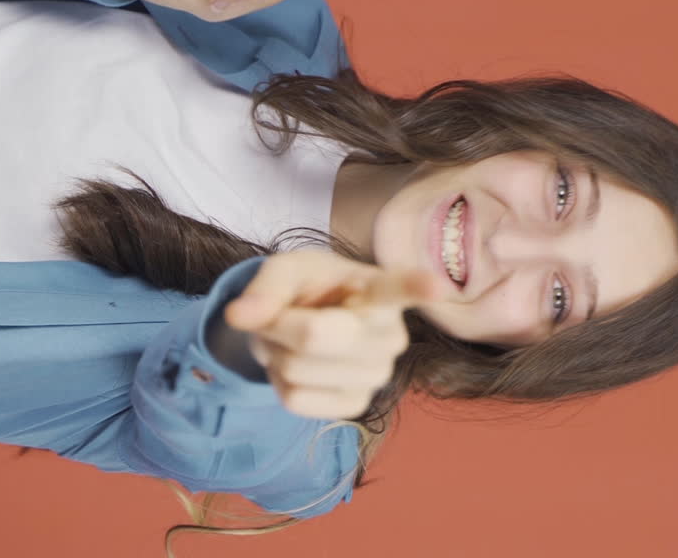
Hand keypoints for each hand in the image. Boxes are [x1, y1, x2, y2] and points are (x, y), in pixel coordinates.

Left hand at [224, 251, 451, 419]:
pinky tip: (297, 367)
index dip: (418, 287)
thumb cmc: (305, 288)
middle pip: (312, 336)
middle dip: (277, 325)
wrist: (304, 323)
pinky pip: (295, 400)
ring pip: (297, 370)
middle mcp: (390, 334)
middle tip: (283, 315)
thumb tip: (239, 316)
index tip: (438, 286)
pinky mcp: (356, 405)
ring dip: (275, 354)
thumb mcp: (283, 271)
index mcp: (376, 289)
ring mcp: (378, 374)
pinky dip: (278, 383)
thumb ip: (262, 288)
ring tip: (291, 339)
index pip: (400, 288)